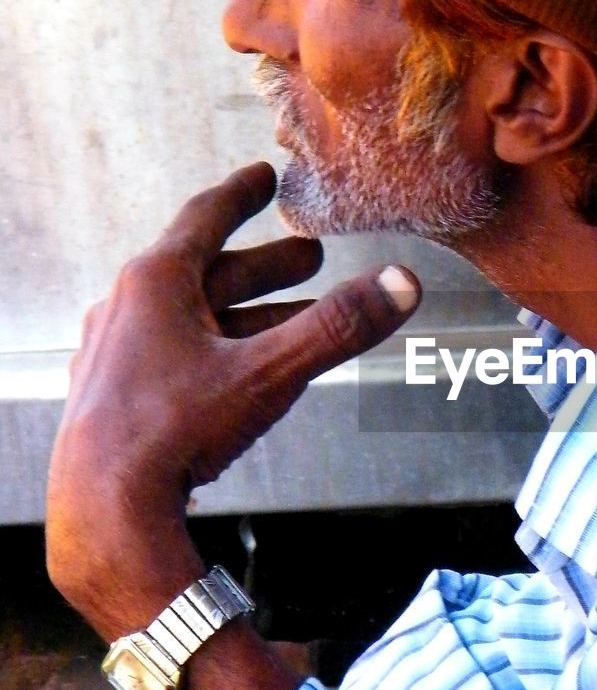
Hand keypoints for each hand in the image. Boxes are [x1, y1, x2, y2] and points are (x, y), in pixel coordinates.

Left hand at [46, 162, 419, 639]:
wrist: (105, 511)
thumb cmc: (171, 432)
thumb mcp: (270, 371)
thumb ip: (338, 327)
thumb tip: (399, 284)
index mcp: (156, 282)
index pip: (206, 218)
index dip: (242, 196)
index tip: (263, 179)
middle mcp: (128, 309)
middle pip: (207, 272)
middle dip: (264, 266)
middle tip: (308, 258)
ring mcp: (117, 354)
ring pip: (193, 317)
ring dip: (245, 314)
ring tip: (294, 320)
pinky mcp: (117, 397)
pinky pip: (175, 354)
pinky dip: (216, 349)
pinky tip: (241, 373)